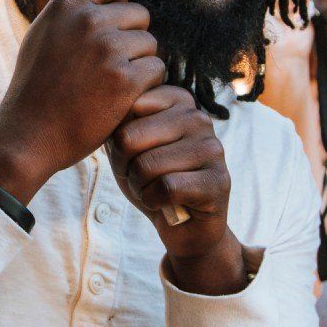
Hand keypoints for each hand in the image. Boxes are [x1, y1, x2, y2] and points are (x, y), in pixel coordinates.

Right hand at [0, 0, 164, 203]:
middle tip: (107, 64)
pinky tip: (120, 98)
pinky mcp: (125, 80)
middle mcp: (88, 21)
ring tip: (109, 83)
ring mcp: (108, 49)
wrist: (30, 133)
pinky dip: (144, 86)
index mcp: (66, 4)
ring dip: (137, 63)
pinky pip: (155, 69)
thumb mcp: (42, 34)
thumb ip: (71, 11)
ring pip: (149, 43)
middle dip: (130, 36)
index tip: (112, 18)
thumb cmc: (36, 86)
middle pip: (139, 13)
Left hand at [108, 84, 253, 275]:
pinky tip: (163, 203)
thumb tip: (108, 109)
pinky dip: (153, 200)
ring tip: (153, 189)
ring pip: (146, 165)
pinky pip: (167, 187)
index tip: (132, 153)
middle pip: (129, 138)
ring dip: (139, 186)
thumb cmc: (152, 179)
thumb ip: (119, 122)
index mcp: (177, 100)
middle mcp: (198, 117)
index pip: (125, 109)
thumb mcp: (128, 146)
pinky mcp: (219, 181)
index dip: (116, 140)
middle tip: (140, 178)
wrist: (183, 226)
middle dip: (124, 166)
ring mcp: (212, 148)